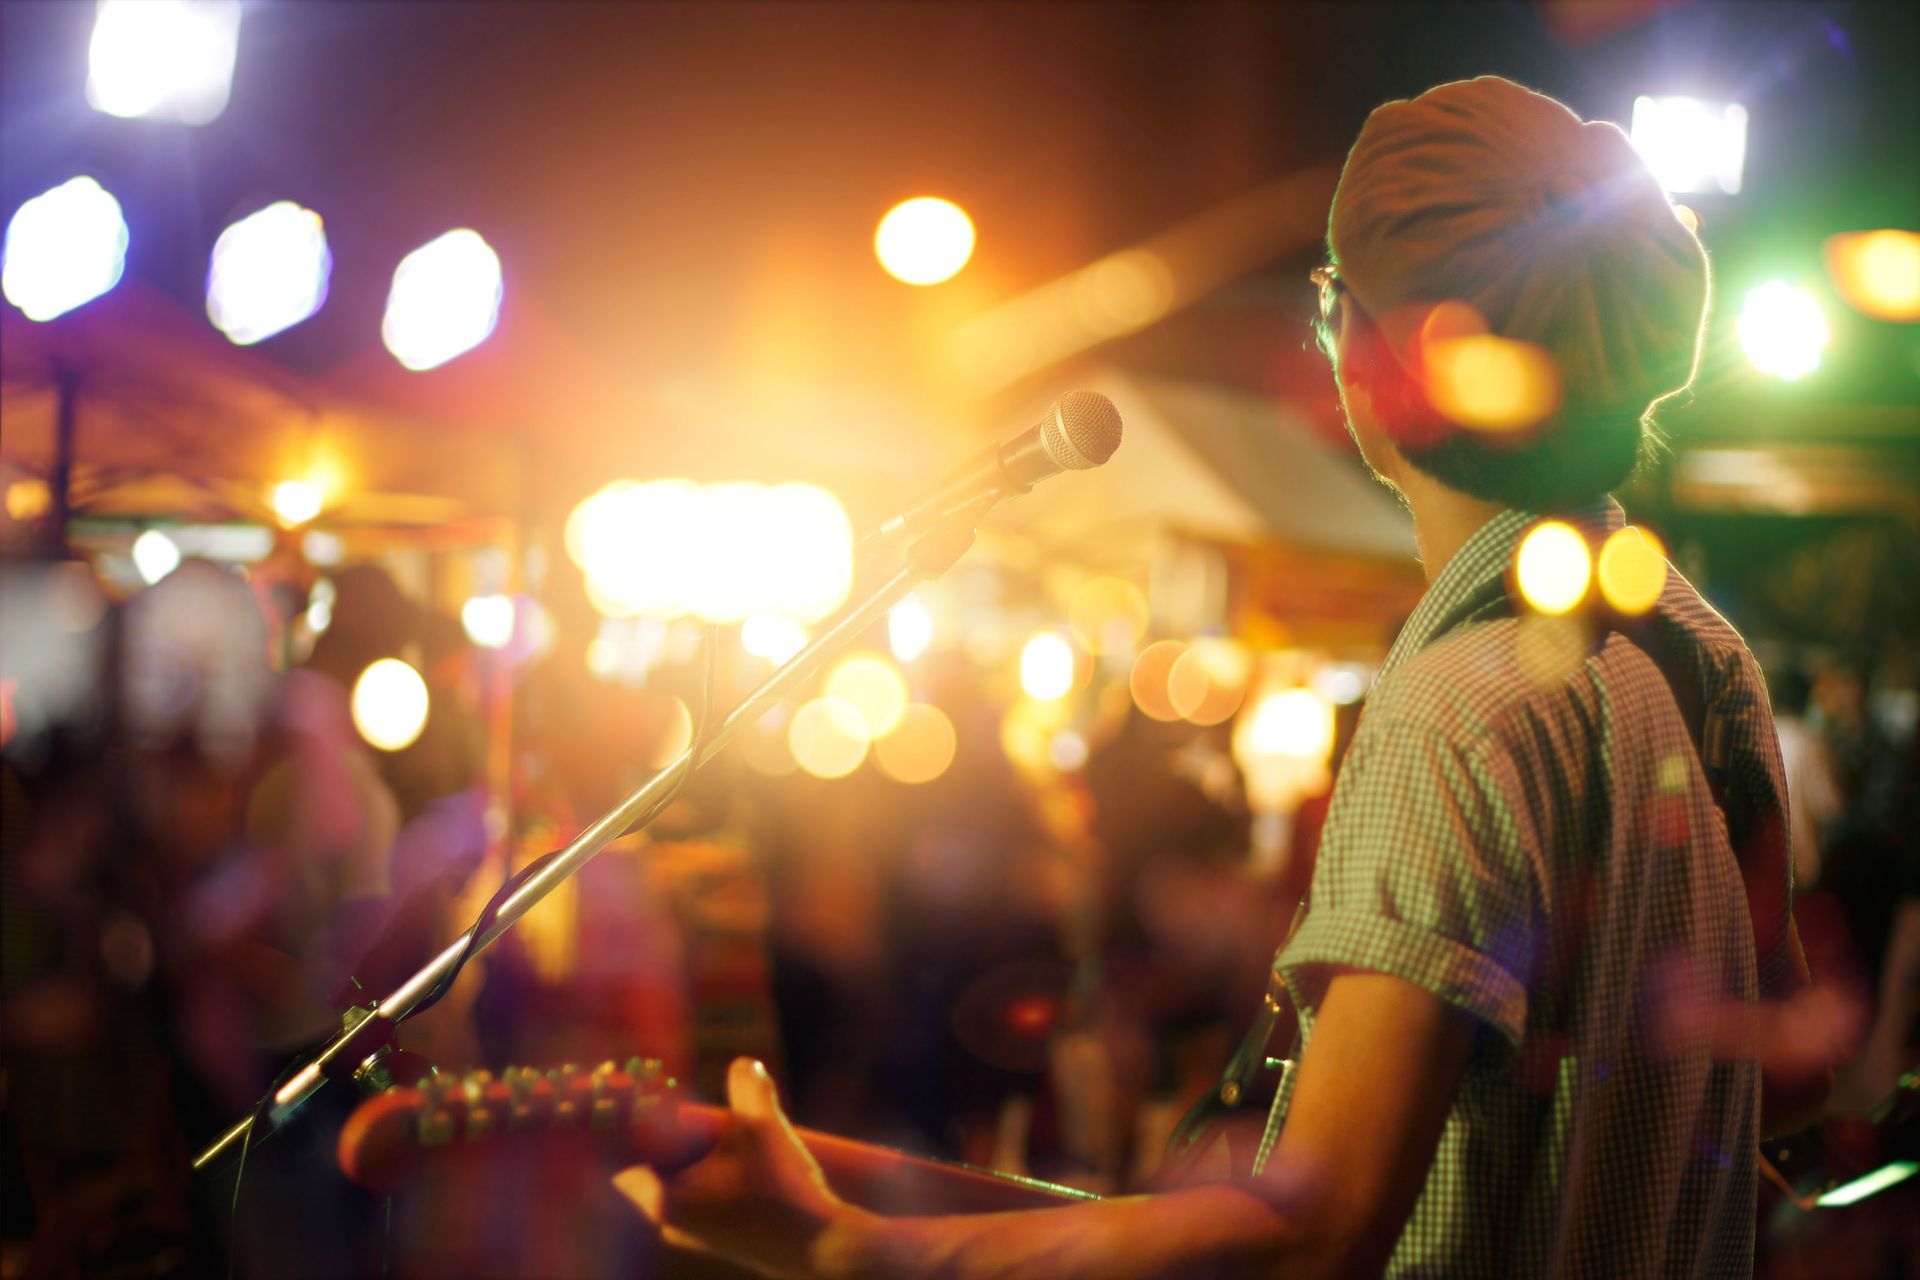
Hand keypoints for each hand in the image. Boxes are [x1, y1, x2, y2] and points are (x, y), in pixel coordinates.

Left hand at [614, 1057, 852, 1278]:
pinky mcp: (716, 1240)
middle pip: (650, 1169)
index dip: (632, 1128)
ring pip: (675, 1184)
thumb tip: (744, 1062)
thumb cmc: (782, 1194)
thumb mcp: (765, 1130)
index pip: (621, 1159)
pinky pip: (696, 1199)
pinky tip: (739, 1162)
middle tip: (687, 1109)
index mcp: (663, 1200)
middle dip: (668, 1137)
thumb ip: (750, 1089)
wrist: (821, 1251)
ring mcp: (692, 1236)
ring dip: (692, 1158)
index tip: (649, 1103)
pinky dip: (707, 1177)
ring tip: (720, 1135)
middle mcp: (668, 1224)